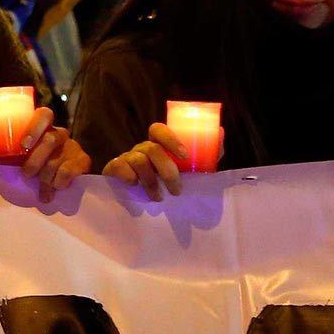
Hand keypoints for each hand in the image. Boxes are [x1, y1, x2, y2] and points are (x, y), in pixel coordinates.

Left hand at [0, 106, 91, 202]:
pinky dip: (59, 183)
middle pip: (52, 139)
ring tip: (39, 189)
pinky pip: (70, 171)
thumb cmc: (23, 165)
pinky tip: (55, 189)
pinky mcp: (83, 162)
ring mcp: (73, 147)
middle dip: (37, 159)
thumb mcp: (3, 154)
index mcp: (41, 127)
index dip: (36, 126)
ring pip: (58, 160)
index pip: (44, 114)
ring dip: (45, 178)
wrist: (48, 187)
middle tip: (25, 174)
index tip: (23, 144)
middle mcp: (59, 133)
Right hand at [101, 121, 226, 200]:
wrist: (137, 203)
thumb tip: (220, 132)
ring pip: (138, 161)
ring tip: (159, 198)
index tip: (184, 156)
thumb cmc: (166, 184)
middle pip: (151, 149)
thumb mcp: (188, 170)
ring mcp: (126, 158)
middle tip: (177, 191)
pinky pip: (119, 167)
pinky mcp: (113, 169)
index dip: (170, 139)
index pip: (158, 130)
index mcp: (157, 146)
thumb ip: (205, 154)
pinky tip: (135, 187)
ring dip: (151, 182)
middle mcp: (141, 149)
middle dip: (167, 171)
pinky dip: (129, 177)